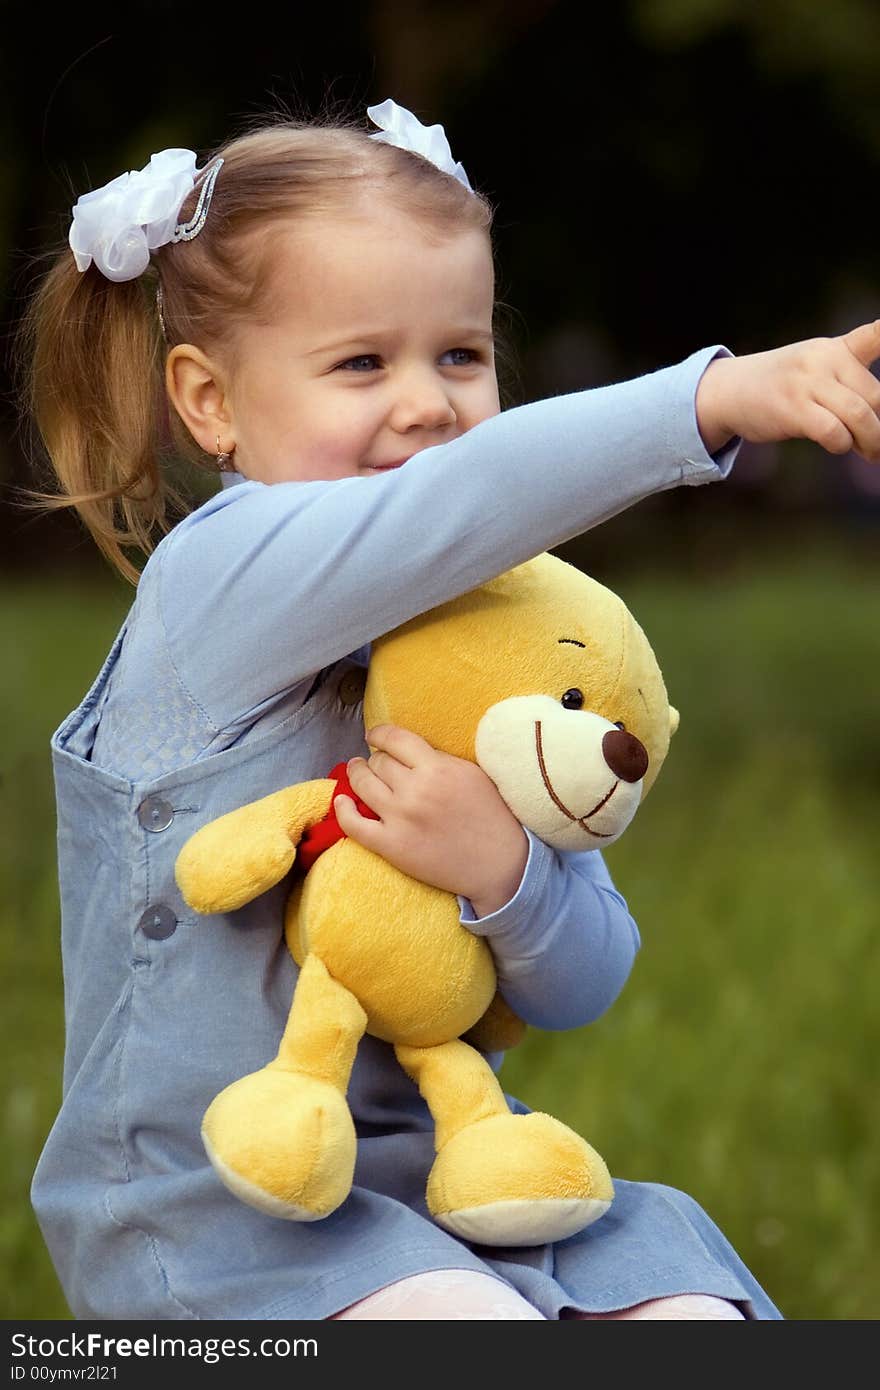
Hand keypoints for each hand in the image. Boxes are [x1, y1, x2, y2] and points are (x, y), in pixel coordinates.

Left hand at [334, 724, 528, 916]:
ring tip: (356, 771)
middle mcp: (415, 790)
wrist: (500, 864)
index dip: (380, 734)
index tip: (375, 735)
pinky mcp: (391, 846)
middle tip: (378, 763)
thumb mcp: (471, 774)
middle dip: (376, 759)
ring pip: (362, 785)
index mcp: (437, 768)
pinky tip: (341, 801)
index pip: (395, 739)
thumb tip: (408, 749)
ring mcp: (400, 818)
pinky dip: (342, 810)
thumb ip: (439, 759)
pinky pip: (354, 824)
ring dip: (356, 774)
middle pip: (378, 762)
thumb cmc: (491, 816)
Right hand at [695, 319, 879, 458]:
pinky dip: (841, 444)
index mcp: (836, 348)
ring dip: (870, 441)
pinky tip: (837, 445)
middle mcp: (825, 360)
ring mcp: (808, 382)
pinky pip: (833, 432)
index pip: (875, 335)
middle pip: (875, 396)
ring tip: (870, 453)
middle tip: (876, 446)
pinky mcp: (793, 408)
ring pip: (859, 416)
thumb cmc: (781, 386)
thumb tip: (875, 424)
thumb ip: (847, 380)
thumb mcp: (814, 367)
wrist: (730, 390)